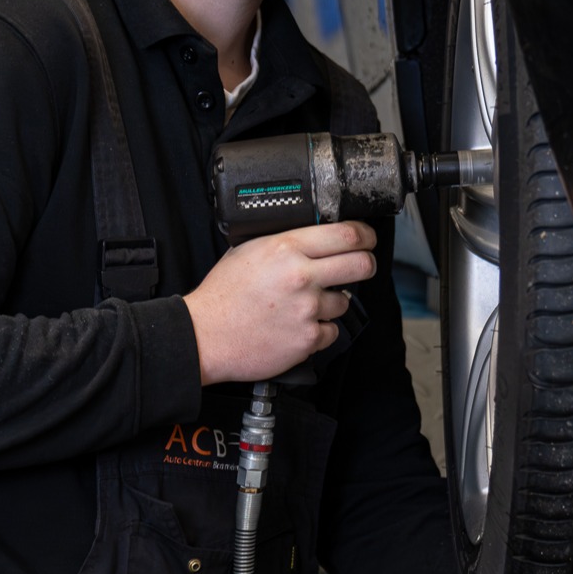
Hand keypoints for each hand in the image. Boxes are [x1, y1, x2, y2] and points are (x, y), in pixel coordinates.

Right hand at [182, 222, 377, 384]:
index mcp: (286, 248)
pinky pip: (332, 331)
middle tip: (360, 265)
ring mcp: (307, 309)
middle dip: (366, 263)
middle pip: (361, 264)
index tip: (366, 238)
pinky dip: (319, 331)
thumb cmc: (223, 295)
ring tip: (304, 305)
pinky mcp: (308, 339)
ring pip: (345, 301)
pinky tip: (297, 326)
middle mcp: (301, 276)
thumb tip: (314, 236)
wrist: (206, 336)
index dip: (365, 234)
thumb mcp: (248, 250)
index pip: (346, 234)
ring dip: (332, 302)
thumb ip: (283, 242)